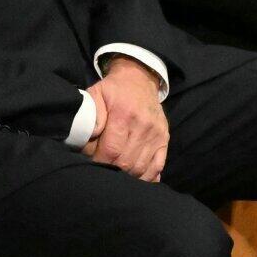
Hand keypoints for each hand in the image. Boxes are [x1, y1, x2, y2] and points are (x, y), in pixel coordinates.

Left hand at [81, 55, 168, 181]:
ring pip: (140, 167)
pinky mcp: (164, 139)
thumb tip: (92, 136)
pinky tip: (135, 177)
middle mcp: (143, 125)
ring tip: (116, 171)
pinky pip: (157, 166)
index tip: (91, 161)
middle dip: (111, 169)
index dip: (99, 161)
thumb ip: (92, 115)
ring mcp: (156, 134)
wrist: (140, 80)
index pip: (111, 150)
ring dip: (126, 175)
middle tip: (102, 167)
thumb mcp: (97, 93)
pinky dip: (146, 176)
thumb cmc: (115, 90)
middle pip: (126, 162)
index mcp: (124, 114)